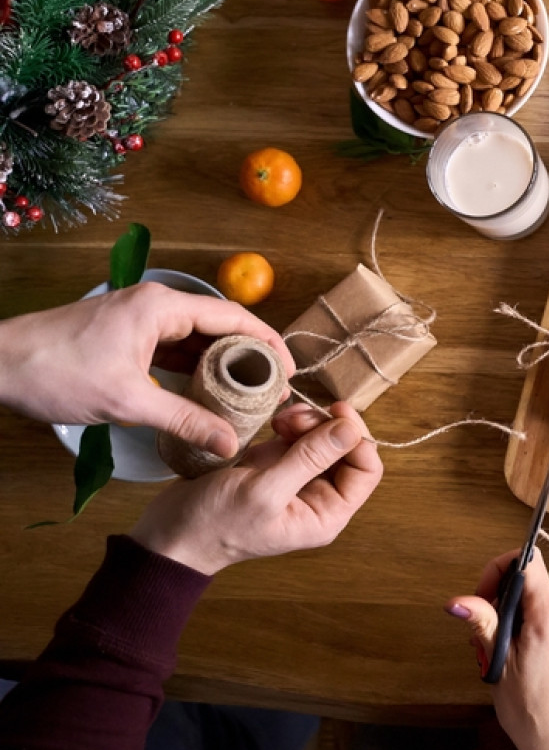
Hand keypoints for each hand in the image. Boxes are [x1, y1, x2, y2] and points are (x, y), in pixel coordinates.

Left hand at [0, 282, 294, 458]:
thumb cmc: (57, 372)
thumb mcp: (127, 402)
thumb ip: (184, 420)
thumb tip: (229, 444)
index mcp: (162, 307)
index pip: (234, 317)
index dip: (269, 343)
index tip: (290, 371)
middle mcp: (156, 305)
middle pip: (220, 326)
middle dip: (249, 356)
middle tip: (273, 389)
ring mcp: (140, 318)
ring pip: (197, 338)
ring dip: (221, 364)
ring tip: (248, 395)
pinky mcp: (126, 334)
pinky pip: (174, 347)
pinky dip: (194, 368)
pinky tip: (206, 392)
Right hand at [129, 403, 380, 574]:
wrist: (170, 533)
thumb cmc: (215, 522)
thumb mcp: (265, 490)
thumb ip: (310, 458)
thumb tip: (350, 429)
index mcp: (326, 514)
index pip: (366, 469)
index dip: (357, 437)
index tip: (336, 411)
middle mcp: (317, 497)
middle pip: (345, 449)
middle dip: (325, 426)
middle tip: (295, 418)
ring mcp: (295, 479)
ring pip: (322, 438)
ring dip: (307, 422)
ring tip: (280, 421)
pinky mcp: (274, 466)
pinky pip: (297, 437)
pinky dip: (290, 424)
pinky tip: (272, 423)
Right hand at [447, 549, 548, 749]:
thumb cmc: (532, 712)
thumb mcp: (499, 666)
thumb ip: (483, 624)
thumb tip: (457, 600)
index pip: (527, 560)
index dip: (498, 569)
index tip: (482, 596)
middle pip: (530, 580)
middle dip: (501, 600)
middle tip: (486, 637)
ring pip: (539, 596)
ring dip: (515, 614)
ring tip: (503, 651)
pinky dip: (532, 623)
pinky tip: (521, 653)